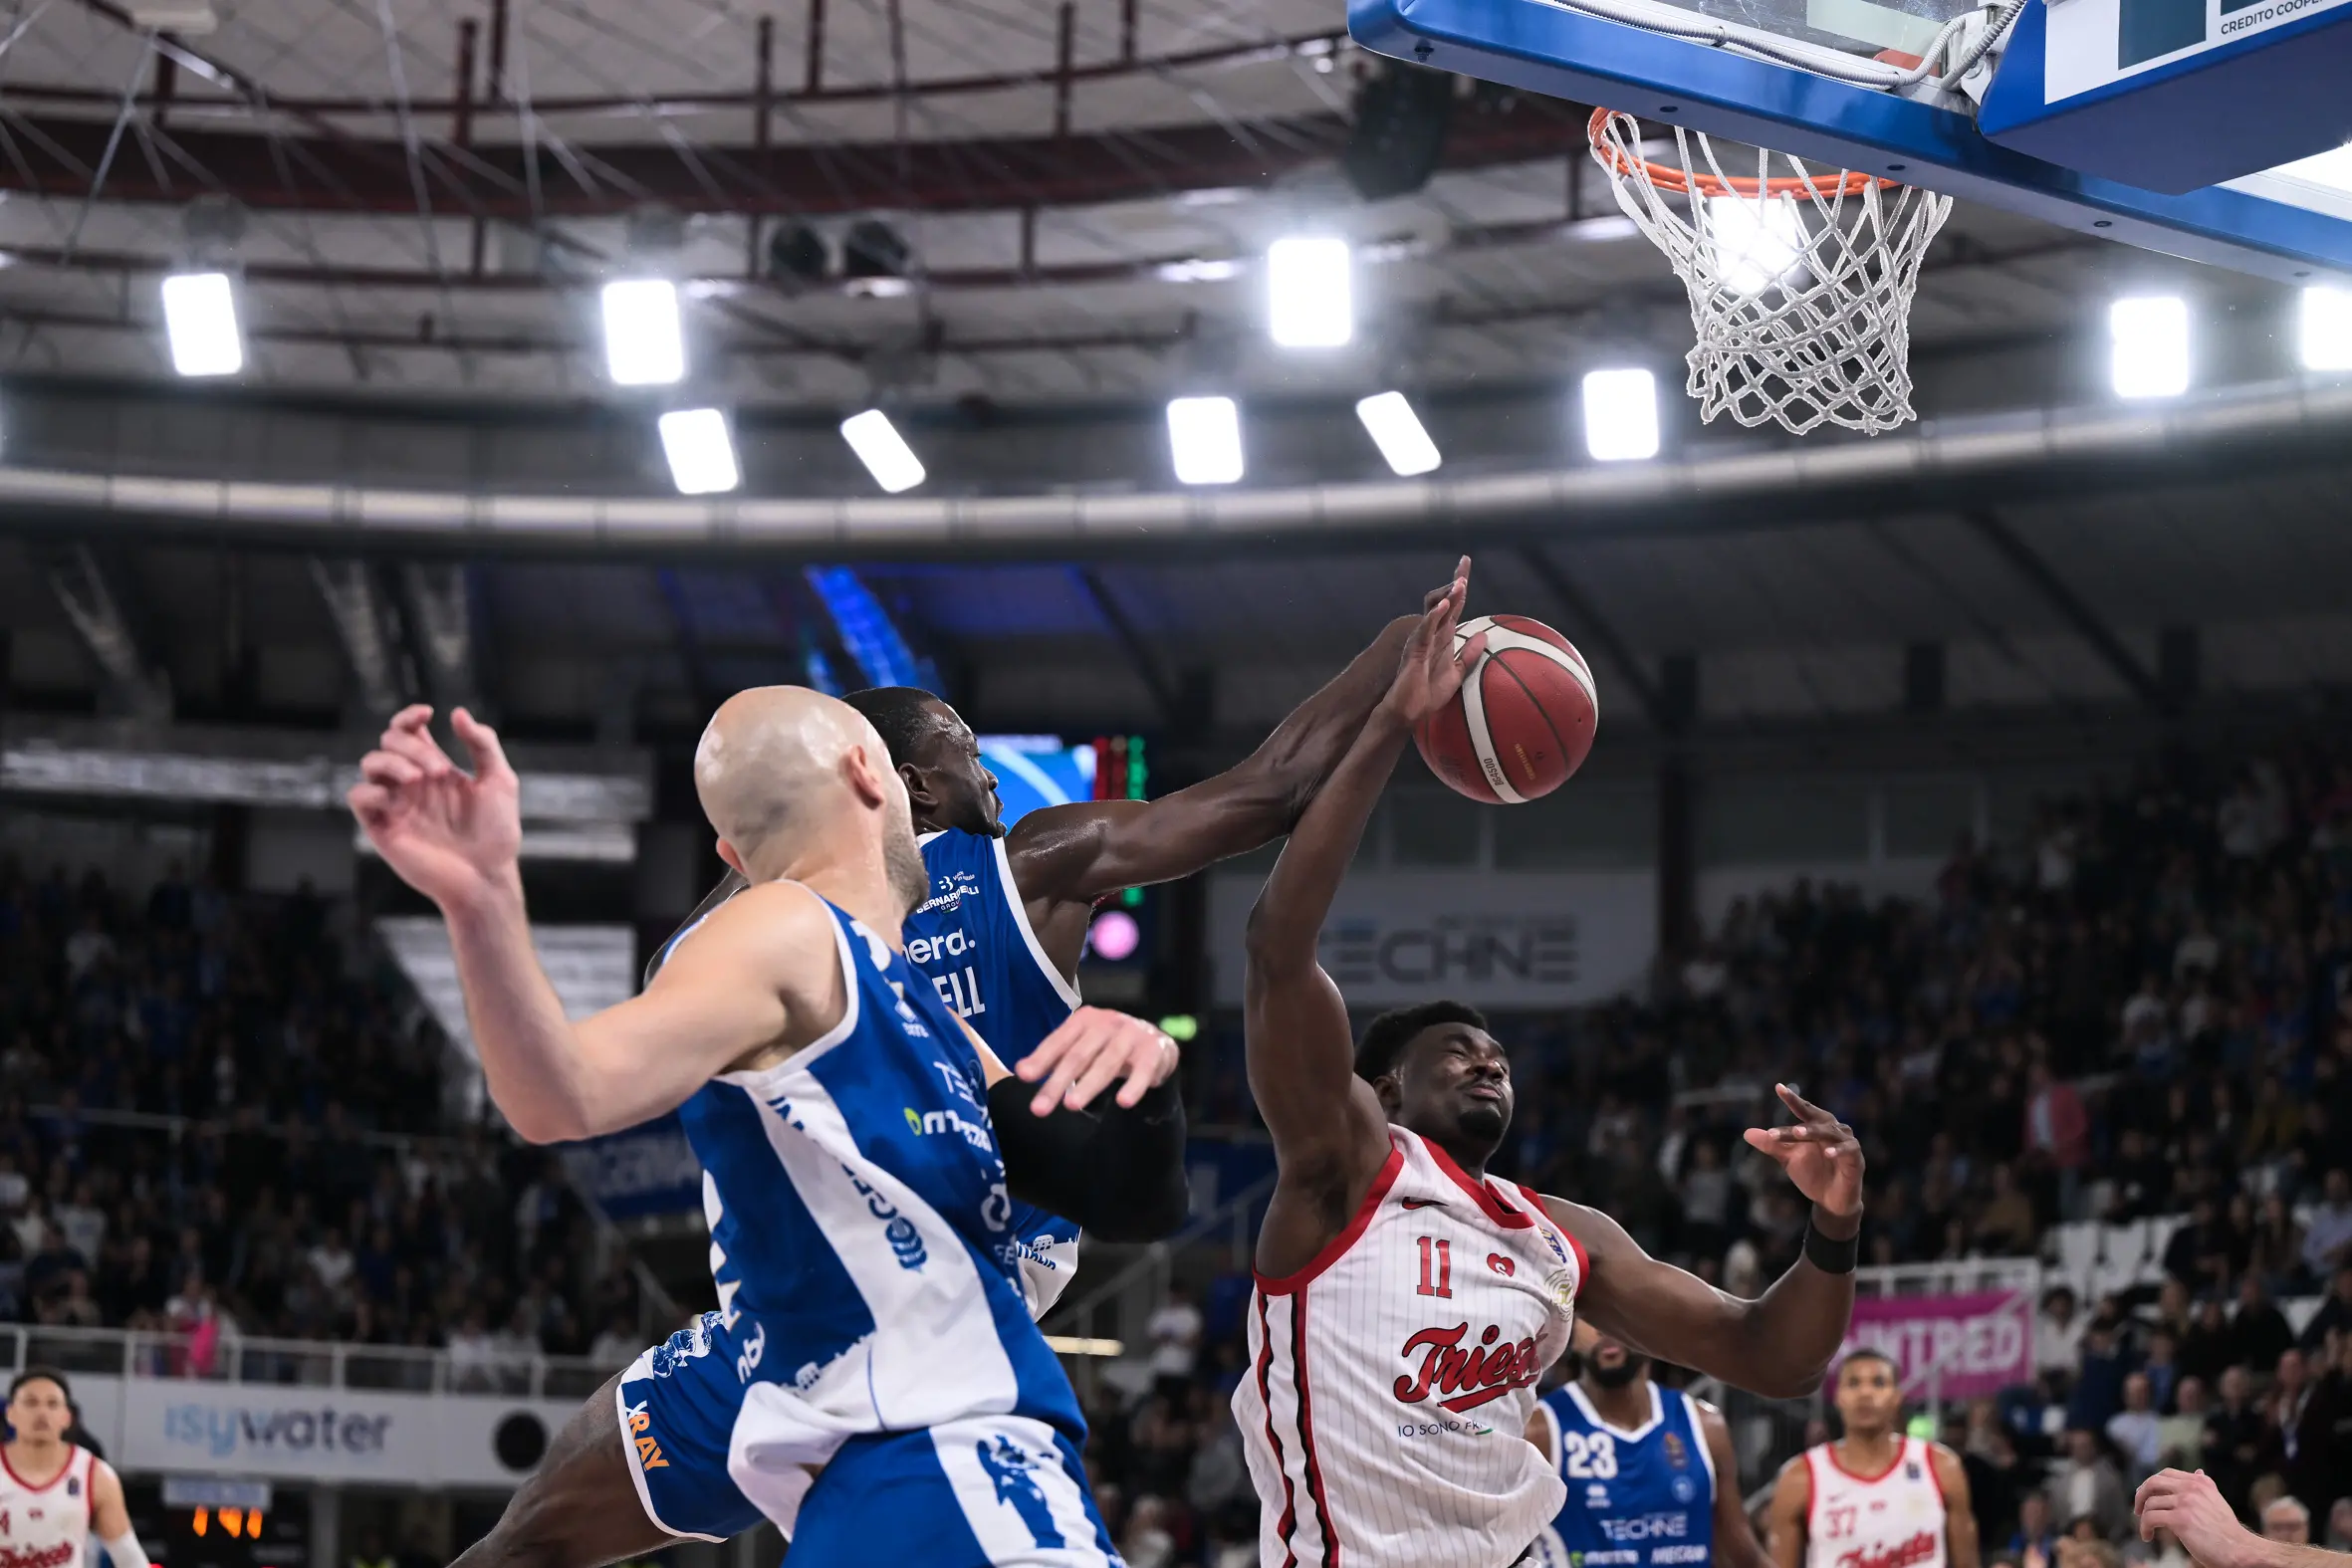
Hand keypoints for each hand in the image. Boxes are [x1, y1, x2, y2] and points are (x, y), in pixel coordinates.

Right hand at [347, 705, 521, 910]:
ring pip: (370, 762)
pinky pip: (358, 795)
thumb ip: (482, 744)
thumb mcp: (499, 781)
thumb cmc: (496, 832)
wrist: (486, 875)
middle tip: (440, 772)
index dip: (410, 716)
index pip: (410, 731)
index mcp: (436, 768)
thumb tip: (456, 713)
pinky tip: (396, 799)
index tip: (426, 713)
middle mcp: (412, 782)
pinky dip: (371, 789)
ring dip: (393, 762)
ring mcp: (396, 803)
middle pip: (390, 741)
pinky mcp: (382, 826)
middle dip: (412, 746)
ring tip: (419, 781)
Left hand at [1015, 1007, 1178, 1115]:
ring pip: (1107, 1064)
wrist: (1156, 1041)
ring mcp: (1132, 1035)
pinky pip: (1143, 1071)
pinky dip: (1134, 1086)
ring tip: (1071, 1106)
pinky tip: (1123, 1102)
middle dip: (1057, 1082)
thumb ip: (1054, 1057)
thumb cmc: (1108, 1045)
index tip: (1024, 1077)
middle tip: (1039, 1108)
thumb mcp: (1081, 1045)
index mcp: (1085, 1020)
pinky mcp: (1154, 1050)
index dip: (1041, 1059)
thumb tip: (1020, 1071)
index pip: (1059, 1041)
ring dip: (1088, 1085)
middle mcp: (1107, 1023)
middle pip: (1078, 1056)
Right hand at [1379, 555, 1486, 727]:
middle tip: (1465, 562)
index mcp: (1443, 637)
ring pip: (1436, 612)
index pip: (1455, 606)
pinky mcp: (1415, 651)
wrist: (1408, 712)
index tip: (1466, 566)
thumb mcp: (1457, 673)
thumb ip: (1469, 654)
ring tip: (1460, 583)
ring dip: (1448, 596)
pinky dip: (1434, 617)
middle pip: (1445, 601)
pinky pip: (1425, 630)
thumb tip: (1483, 636)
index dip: (1461, 587)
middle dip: (1455, 582)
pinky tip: (1445, 607)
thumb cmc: (1428, 694)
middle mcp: (1432, 634)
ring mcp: (1422, 640)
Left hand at [1743, 1084, 1863, 1223]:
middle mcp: (1833, 1129)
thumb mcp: (1788, 1159)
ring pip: (1830, 1132)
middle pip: (1816, 1118)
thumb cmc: (1812, 1174)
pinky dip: (1838, 1151)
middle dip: (1802, 1114)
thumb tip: (1747, 1133)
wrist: (1829, 1201)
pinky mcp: (1856, 1158)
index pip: (1803, 1110)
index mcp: (1816, 1126)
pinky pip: (1849, 1150)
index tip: (1778, 1087)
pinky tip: (1827, 1153)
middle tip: (1783, 1115)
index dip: (1792, 1099)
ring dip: (1814, 1132)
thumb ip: (1772, 1144)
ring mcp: (1846, 1142)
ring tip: (1798, 1132)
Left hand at [2135, 1470, 2261, 1567]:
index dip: (2152, 1483)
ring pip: (2150, 1504)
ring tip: (2147, 1530)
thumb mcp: (2216, 1501)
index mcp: (2200, 1483)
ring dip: (2143, 1518)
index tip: (2146, 1496)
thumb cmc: (2228, 1530)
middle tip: (2137, 1509)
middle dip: (2140, 1495)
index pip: (2166, 1474)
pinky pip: (2151, 1518)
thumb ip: (2205, 1486)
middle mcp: (2192, 1488)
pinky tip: (2148, 1536)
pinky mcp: (2181, 1520)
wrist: (2241, 1550)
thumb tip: (2198, 1471)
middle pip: (2152, 1482)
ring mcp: (2186, 1503)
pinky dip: (2144, 1527)